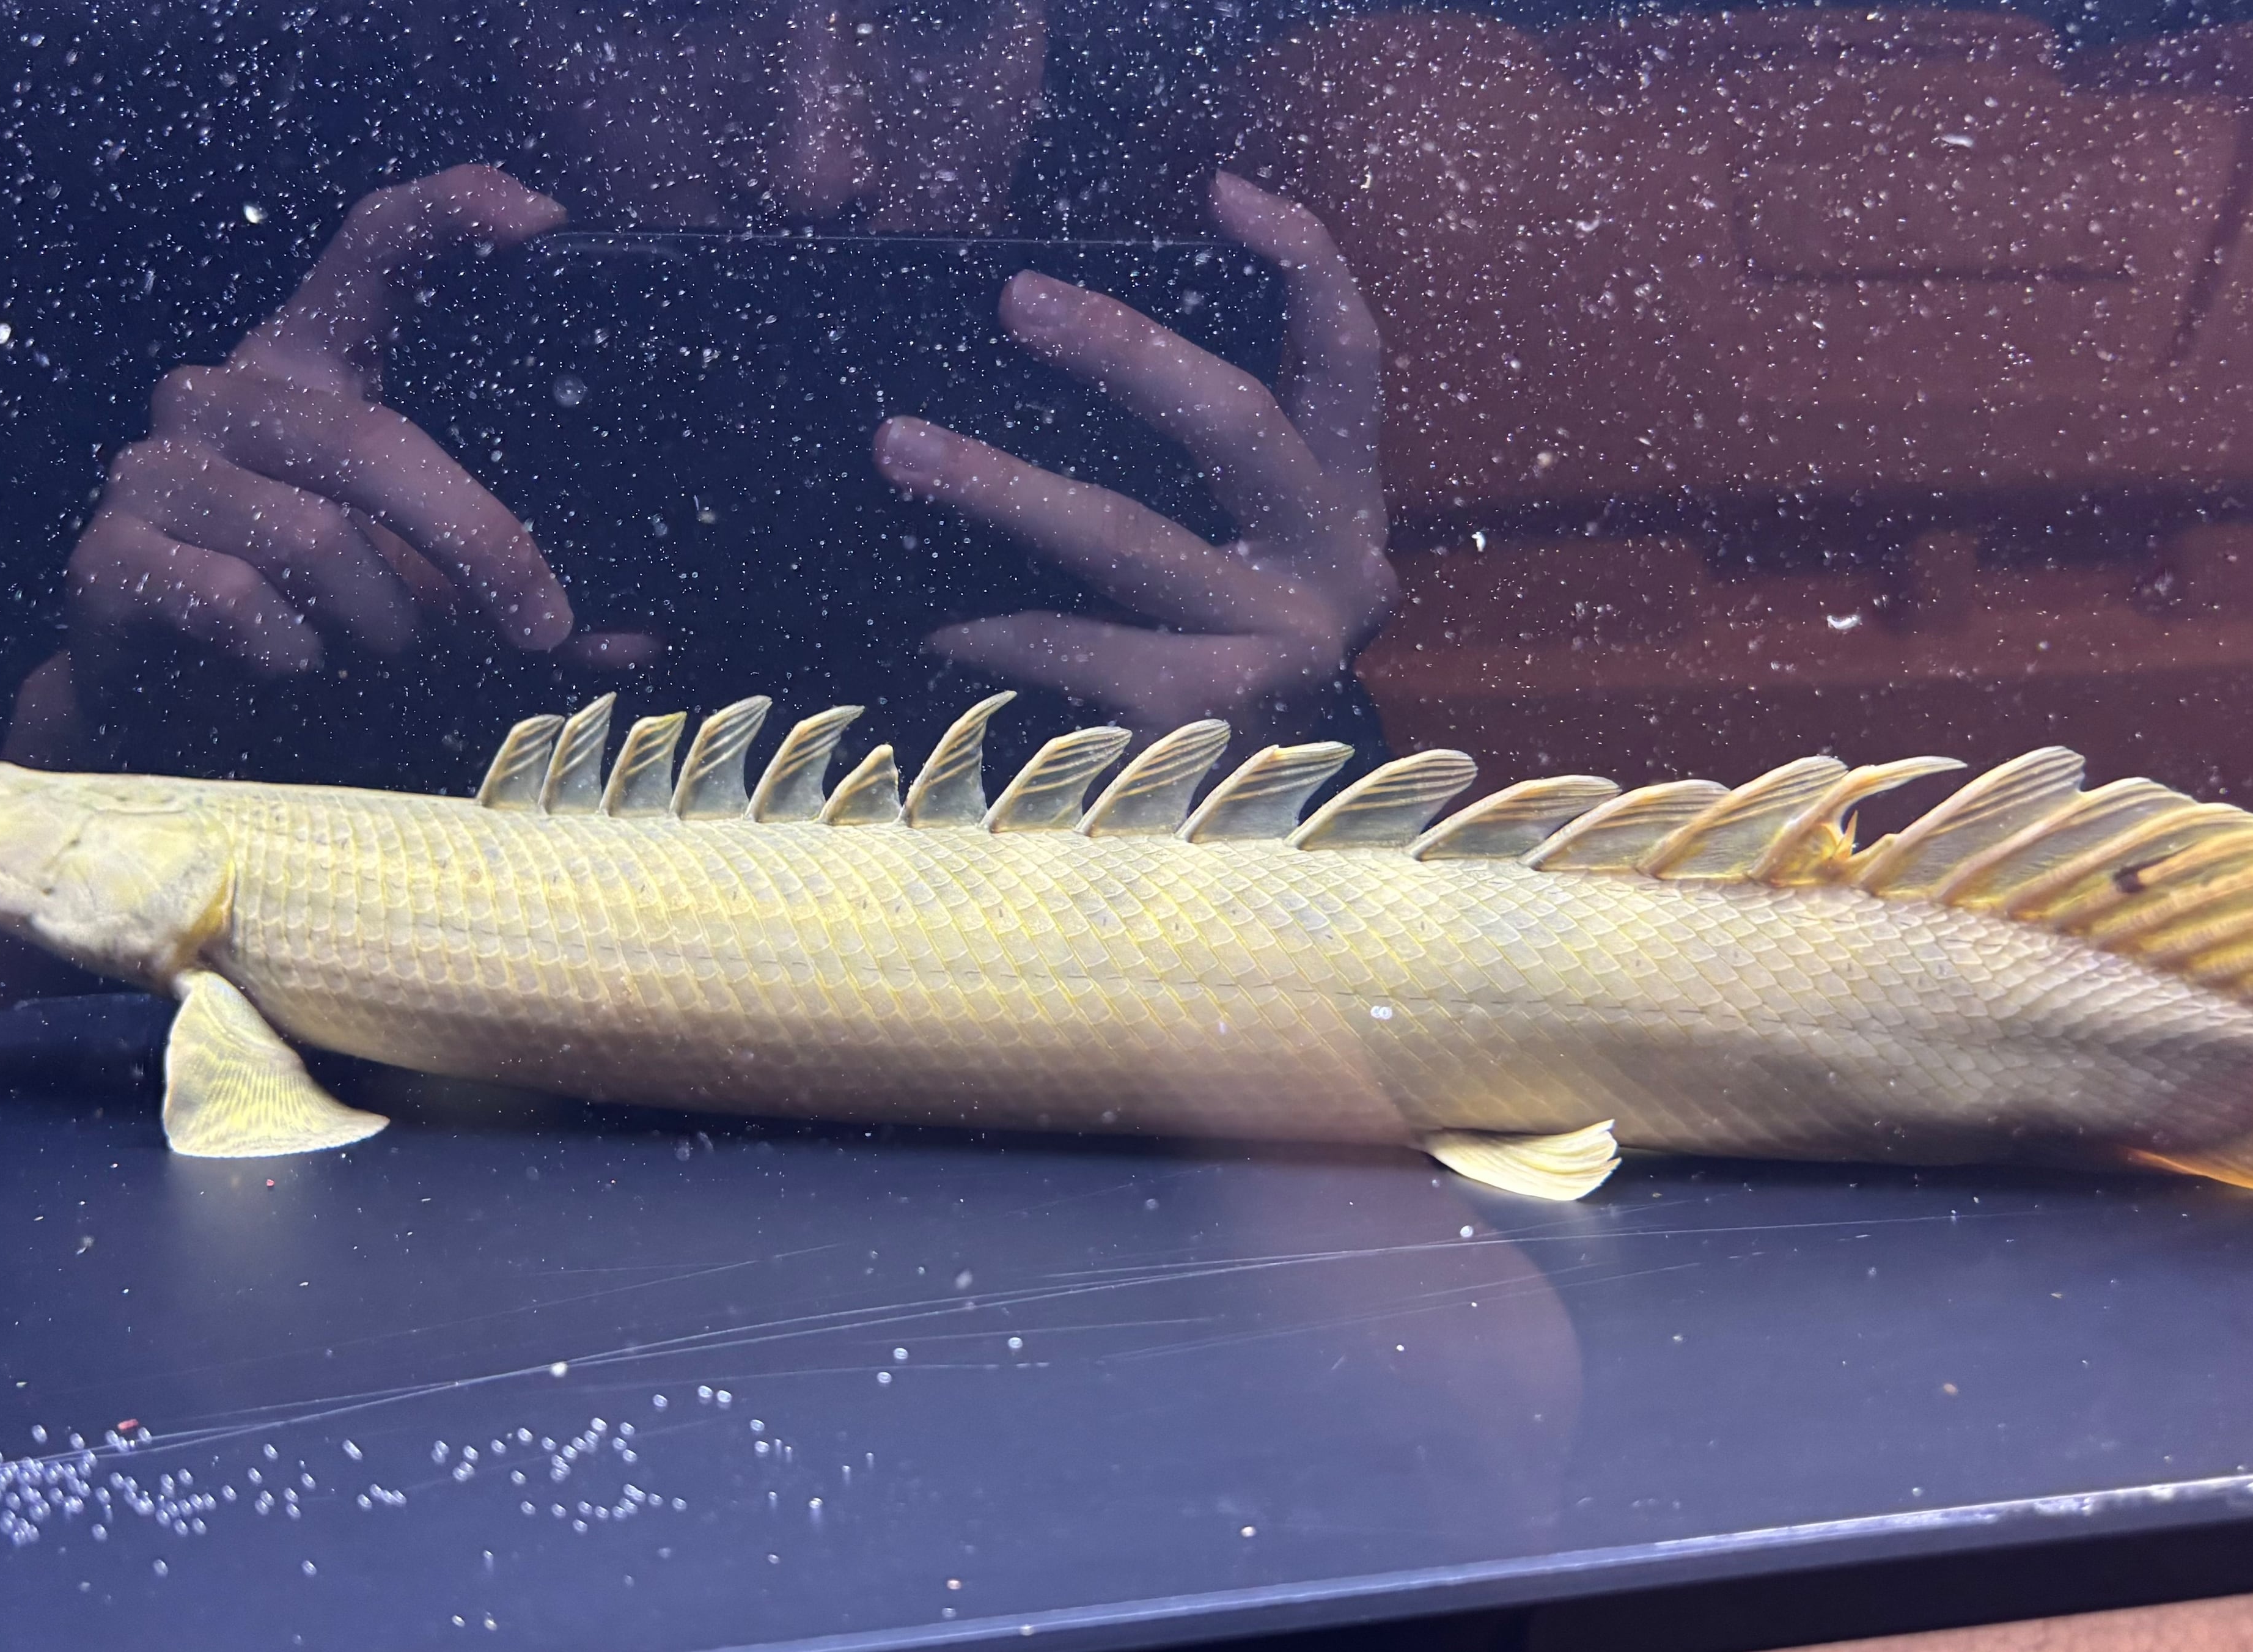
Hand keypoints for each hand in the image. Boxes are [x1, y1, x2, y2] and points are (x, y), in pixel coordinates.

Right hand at [66, 165, 581, 678]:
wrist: (181, 720)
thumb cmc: (326, 626)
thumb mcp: (433, 588)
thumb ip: (521, 594)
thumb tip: (638, 639)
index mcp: (310, 364)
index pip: (374, 249)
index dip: (451, 214)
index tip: (540, 221)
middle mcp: (224, 395)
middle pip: (372, 443)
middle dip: (476, 545)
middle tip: (538, 623)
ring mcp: (153, 469)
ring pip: (313, 541)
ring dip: (384, 623)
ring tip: (389, 654)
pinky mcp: (107, 558)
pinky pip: (233, 600)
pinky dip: (295, 653)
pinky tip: (298, 665)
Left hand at [872, 171, 1393, 737]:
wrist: (1254, 857)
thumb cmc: (1215, 675)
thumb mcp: (1232, 565)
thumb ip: (1186, 480)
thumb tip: (1041, 363)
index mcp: (1346, 510)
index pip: (1351, 360)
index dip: (1305, 264)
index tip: (1224, 193)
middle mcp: (1338, 571)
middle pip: (1238, 421)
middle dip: (1122, 348)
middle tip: (1016, 300)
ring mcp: (1284, 647)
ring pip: (1130, 539)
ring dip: (1002, 485)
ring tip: (901, 449)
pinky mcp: (1216, 720)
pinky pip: (1078, 646)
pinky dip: (996, 627)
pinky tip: (929, 622)